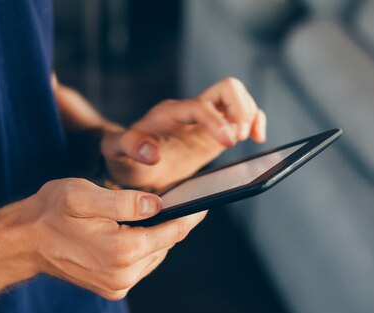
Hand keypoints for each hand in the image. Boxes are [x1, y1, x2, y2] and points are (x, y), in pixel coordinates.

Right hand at [19, 178, 205, 299]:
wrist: (23, 242)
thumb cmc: (50, 212)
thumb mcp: (82, 195)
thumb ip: (123, 201)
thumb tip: (158, 205)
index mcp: (122, 251)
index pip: (171, 232)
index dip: (190, 215)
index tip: (205, 202)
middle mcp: (124, 274)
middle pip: (165, 244)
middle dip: (172, 223)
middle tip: (180, 202)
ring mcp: (118, 285)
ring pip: (154, 254)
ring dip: (156, 236)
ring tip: (155, 215)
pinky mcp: (112, 288)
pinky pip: (141, 264)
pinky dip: (143, 247)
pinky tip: (134, 232)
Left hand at [101, 77, 266, 190]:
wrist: (131, 163)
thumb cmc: (123, 157)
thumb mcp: (116, 153)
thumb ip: (129, 148)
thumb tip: (152, 154)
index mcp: (169, 113)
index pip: (200, 106)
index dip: (217, 121)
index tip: (230, 142)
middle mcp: (190, 110)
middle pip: (227, 88)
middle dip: (240, 109)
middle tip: (241, 136)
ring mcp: (206, 119)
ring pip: (238, 96)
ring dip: (251, 114)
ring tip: (250, 138)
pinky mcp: (216, 131)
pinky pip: (242, 115)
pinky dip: (255, 120)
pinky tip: (257, 138)